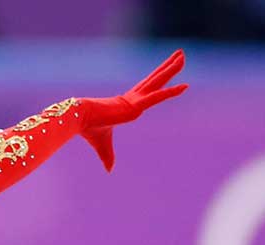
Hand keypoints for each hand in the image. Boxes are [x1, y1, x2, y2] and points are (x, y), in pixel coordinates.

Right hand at [78, 48, 188, 171]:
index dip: (159, 81)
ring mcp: (135, 101)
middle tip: (181, 54)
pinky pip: (158, 97)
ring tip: (183, 55)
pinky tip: (185, 86)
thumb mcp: (102, 145)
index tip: (167, 70)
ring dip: (172, 68)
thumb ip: (108, 156)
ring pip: (158, 82)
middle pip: (155, 79)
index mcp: (126, 104)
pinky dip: (171, 92)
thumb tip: (109, 171)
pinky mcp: (136, 106)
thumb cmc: (89, 129)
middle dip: (168, 66)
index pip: (148, 90)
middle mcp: (133, 99)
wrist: (79, 119)